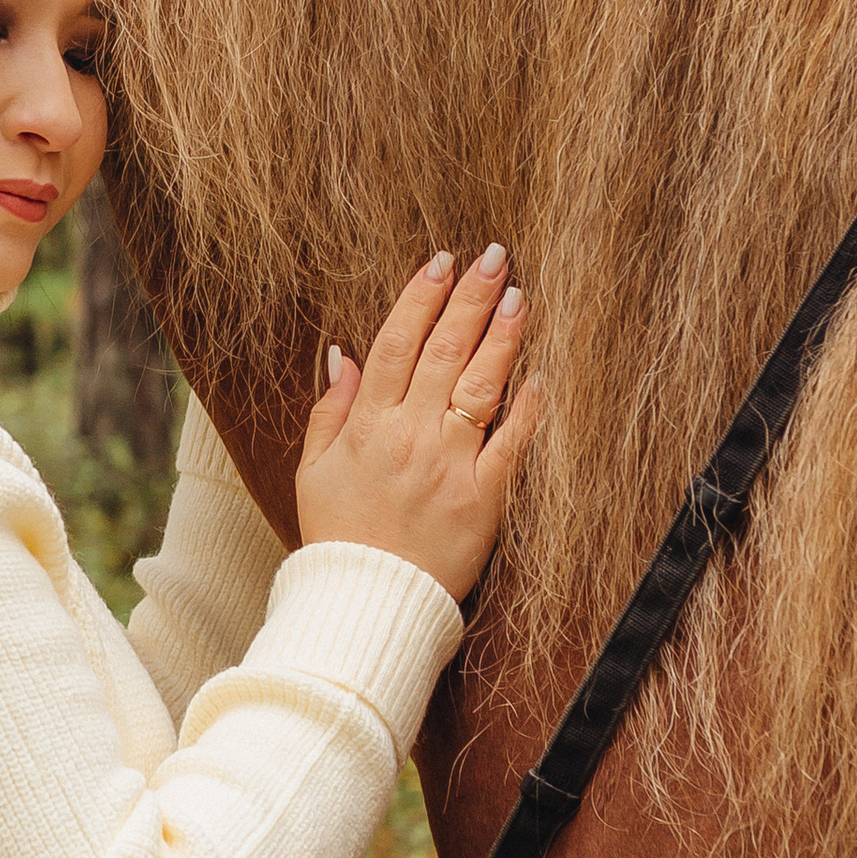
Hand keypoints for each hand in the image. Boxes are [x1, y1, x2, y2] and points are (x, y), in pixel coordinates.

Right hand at [295, 246, 538, 606]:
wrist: (367, 602)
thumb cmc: (338, 536)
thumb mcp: (314, 469)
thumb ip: (330, 409)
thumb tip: (343, 355)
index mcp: (367, 425)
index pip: (395, 344)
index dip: (419, 299)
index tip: (439, 262)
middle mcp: (410, 436)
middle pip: (444, 351)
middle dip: (469, 298)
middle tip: (492, 255)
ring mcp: (450, 465)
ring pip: (481, 386)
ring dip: (502, 337)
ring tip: (518, 296)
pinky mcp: (483, 499)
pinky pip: (512, 445)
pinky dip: (529, 409)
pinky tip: (542, 375)